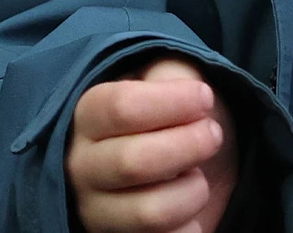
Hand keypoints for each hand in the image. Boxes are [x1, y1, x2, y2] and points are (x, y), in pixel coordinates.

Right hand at [68, 56, 239, 232]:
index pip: (121, 107)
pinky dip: (191, 225)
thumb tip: (188, 97)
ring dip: (192, 190)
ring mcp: (95, 210)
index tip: (204, 99)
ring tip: (196, 175)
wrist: (180, 158)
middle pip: (134, 162)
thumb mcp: (171, 77)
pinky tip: (187, 205)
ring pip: (150, 211)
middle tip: (212, 135)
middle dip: (191, 144)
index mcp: (87, 115)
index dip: (173, 101)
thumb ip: (173, 75)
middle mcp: (81, 166)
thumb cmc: (172, 113)